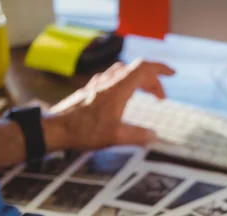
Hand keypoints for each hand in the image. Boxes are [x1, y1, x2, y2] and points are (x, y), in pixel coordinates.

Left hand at [47, 59, 174, 150]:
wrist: (54, 128)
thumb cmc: (83, 131)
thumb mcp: (115, 136)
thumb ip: (138, 135)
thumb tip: (153, 136)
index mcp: (118, 88)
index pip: (144, 68)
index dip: (160, 68)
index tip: (172, 74)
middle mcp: (109, 81)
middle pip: (137, 71)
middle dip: (153, 82)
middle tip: (161, 98)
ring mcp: (98, 84)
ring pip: (124, 72)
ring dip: (139, 80)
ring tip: (145, 93)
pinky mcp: (90, 90)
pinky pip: (112, 78)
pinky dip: (125, 83)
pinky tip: (123, 95)